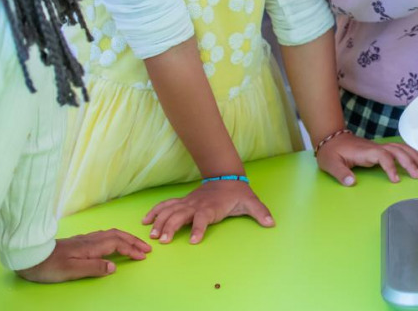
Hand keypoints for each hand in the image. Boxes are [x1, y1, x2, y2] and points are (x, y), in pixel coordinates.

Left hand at [16, 230, 150, 282]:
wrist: (30, 257)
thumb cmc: (50, 267)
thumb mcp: (72, 271)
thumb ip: (94, 268)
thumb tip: (114, 267)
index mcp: (91, 247)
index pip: (117, 245)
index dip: (132, 250)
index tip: (143, 256)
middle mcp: (90, 240)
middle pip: (117, 236)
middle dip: (133, 241)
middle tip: (147, 248)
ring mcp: (84, 239)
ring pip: (111, 234)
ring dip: (126, 238)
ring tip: (135, 243)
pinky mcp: (79, 242)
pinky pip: (104, 235)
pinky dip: (116, 237)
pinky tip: (113, 241)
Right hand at [142, 178, 273, 243]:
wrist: (227, 177)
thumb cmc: (238, 193)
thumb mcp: (251, 202)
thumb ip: (260, 212)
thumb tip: (271, 223)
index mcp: (212, 207)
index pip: (203, 218)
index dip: (198, 229)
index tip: (193, 241)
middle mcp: (197, 205)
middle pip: (181, 215)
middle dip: (171, 227)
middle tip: (163, 241)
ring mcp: (188, 203)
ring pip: (170, 210)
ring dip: (160, 221)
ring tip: (152, 234)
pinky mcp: (183, 202)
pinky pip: (165, 205)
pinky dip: (155, 211)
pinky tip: (145, 221)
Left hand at [316, 131, 417, 185]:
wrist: (332, 138)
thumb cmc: (331, 152)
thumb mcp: (330, 163)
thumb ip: (341, 173)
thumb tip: (351, 182)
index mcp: (365, 151)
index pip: (383, 156)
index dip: (391, 167)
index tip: (396, 180)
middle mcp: (375, 147)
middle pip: (396, 150)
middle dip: (409, 162)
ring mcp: (378, 147)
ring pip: (400, 148)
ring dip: (413, 156)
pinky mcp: (380, 149)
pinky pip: (398, 148)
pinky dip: (410, 152)